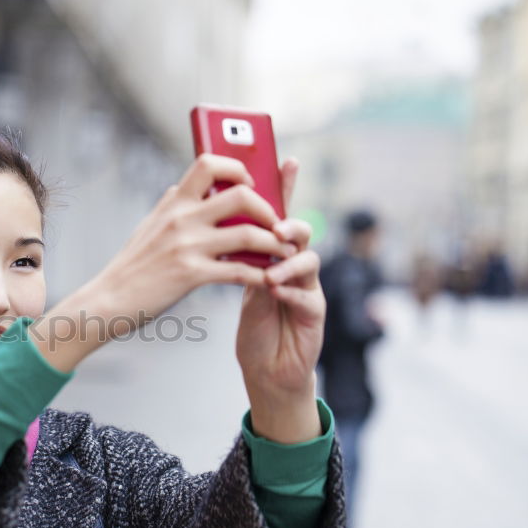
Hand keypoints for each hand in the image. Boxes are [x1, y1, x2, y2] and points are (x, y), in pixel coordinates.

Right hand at [88, 154, 293, 338]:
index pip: (209, 163)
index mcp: (173, 203)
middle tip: (276, 223)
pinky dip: (260, 275)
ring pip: (249, 234)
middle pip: (241, 195)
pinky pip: (239, 271)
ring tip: (284, 253)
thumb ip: (170, 206)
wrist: (109, 299)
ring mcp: (187, 246)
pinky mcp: (191, 275)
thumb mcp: (148, 225)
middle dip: (268, 208)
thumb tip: (183, 187)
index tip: (250, 182)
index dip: (237, 167)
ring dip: (275, 244)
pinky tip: (267, 280)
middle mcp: (181, 218)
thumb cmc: (132, 266)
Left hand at [235, 158, 324, 443]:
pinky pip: (309, 296)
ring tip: (270, 270)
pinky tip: (275, 292)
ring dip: (288, 261)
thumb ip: (235, 252)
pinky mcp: (314, 314)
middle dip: (291, 225)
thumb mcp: (240, 284)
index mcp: (275, 254)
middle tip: (276, 227)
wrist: (265, 368)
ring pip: (309, 261)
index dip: (285, 188)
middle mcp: (295, 265)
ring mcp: (309, 288)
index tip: (286, 159)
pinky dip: (290, 292)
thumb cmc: (253, 325)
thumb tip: (212, 214)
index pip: (280, 215)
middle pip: (300, 232)